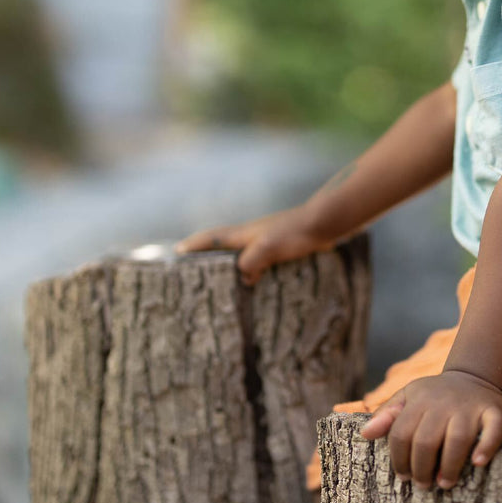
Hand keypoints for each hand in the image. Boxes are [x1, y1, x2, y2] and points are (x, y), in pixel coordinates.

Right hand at [174, 205, 333, 283]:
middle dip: (207, 252)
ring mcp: (267, 239)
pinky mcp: (281, 245)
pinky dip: (251, 267)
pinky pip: (258, 257)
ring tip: (222, 279)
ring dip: (230, 262)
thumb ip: (250, 261)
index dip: (194, 245)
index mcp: (245, 234)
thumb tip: (242, 277)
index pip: (213, 238)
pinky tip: (257, 279)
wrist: (325, 222)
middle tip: (192, 266)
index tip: (177, 252)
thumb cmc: (295, 233)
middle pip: (223, 243)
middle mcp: (252, 235)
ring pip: (241, 251)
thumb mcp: (269, 248)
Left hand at [359, 371, 501, 488]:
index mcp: (420, 399)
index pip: (402, 433)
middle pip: (426, 441)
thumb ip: (388, 415)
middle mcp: (444, 402)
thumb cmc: (435, 395)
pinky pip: (493, 430)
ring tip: (444, 482)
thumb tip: (365, 434)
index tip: (404, 476)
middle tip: (423, 484)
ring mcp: (470, 407)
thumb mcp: (409, 397)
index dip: (399, 459)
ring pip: (457, 439)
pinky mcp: (494, 411)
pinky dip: (487, 447)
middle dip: (421, 468)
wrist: (473, 376)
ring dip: (449, 467)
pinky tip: (478, 463)